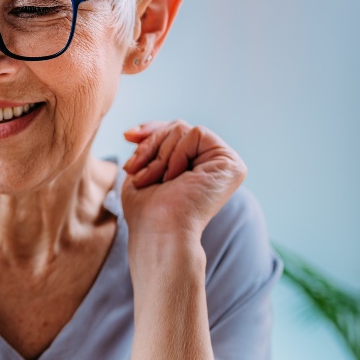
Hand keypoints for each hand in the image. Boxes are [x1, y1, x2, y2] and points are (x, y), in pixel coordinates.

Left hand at [121, 120, 246, 241]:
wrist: (159, 231)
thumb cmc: (147, 212)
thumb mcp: (140, 173)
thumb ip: (145, 150)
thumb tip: (133, 133)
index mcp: (194, 166)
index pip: (174, 133)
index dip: (150, 130)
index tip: (127, 136)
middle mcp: (212, 164)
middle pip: (176, 127)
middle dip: (150, 145)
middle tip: (134, 170)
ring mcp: (224, 163)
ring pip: (183, 128)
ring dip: (159, 155)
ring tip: (154, 181)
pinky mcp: (231, 164)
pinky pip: (196, 134)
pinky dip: (176, 154)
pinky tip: (174, 178)